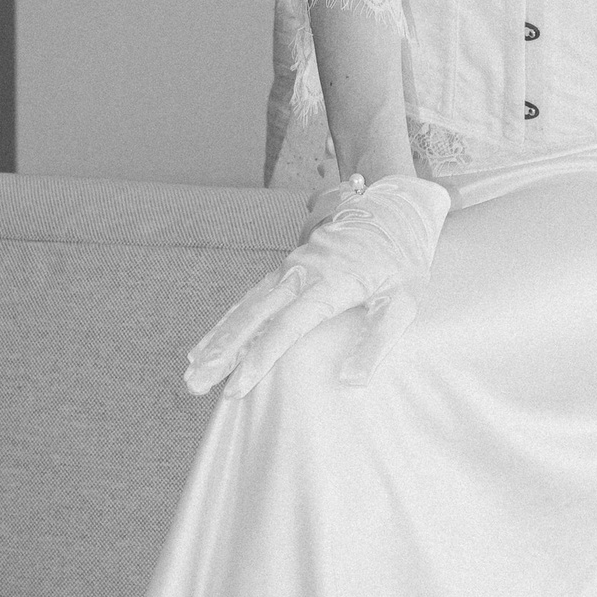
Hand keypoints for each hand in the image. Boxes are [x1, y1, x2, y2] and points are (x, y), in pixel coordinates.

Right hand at [184, 172, 450, 397]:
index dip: (259, 360)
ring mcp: (291, 269)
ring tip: (192, 367)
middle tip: (194, 383)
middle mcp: (301, 274)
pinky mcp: (289, 268)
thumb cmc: (404, 258)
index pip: (286, 328)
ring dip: (218, 338)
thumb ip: (377, 342)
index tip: (235, 389)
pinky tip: (212, 340)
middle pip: (253, 318)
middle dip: (222, 352)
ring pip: (246, 307)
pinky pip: (252, 297)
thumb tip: (351, 382)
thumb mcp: (404, 301)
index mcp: (328, 284)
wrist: (396, 208)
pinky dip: (230, 319)